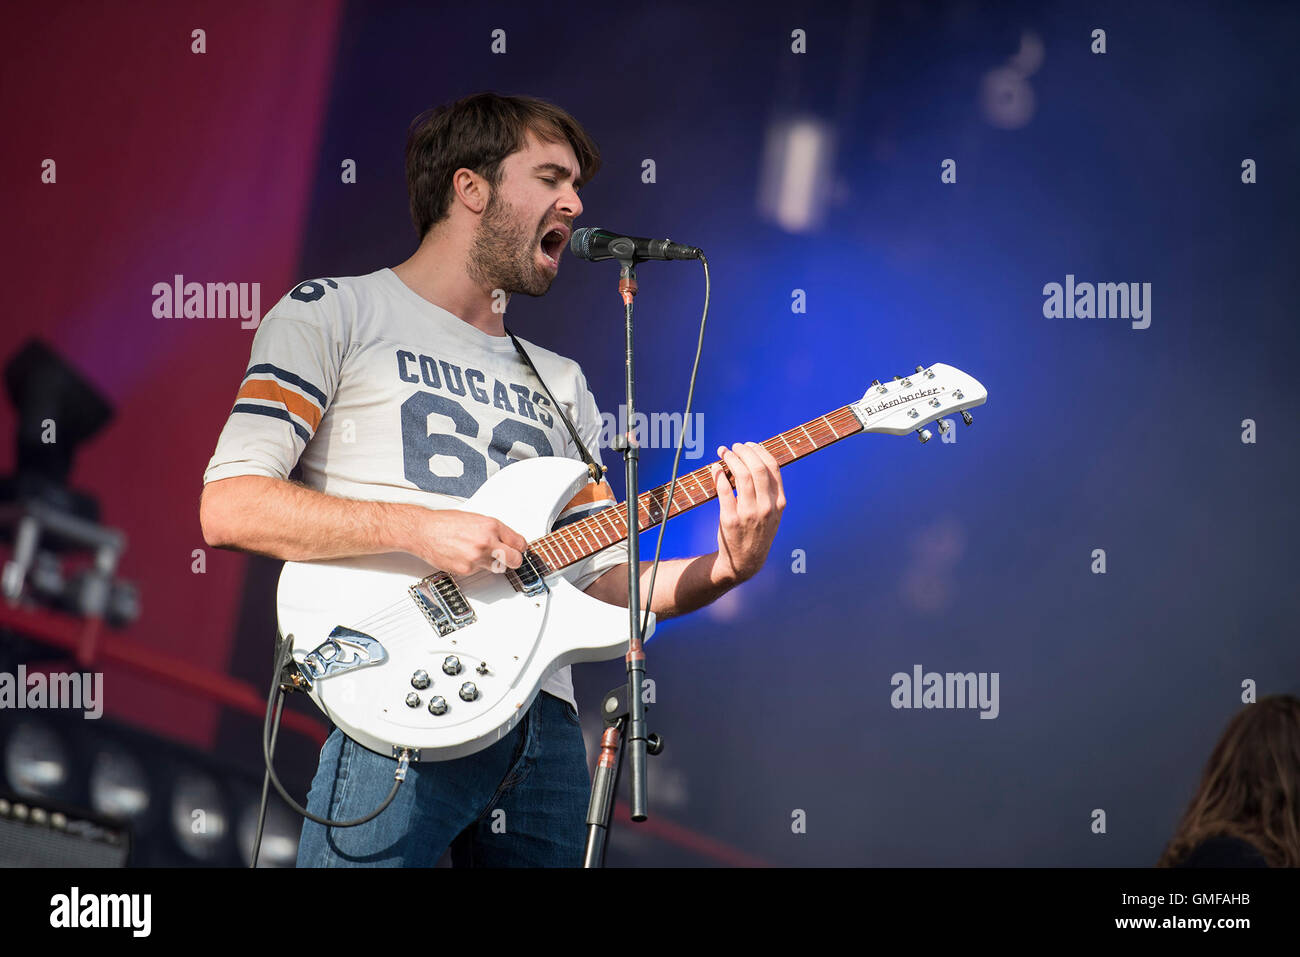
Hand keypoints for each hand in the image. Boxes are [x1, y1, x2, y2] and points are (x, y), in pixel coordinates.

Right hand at [399, 507, 527, 576]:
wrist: (423, 531)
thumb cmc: (445, 523)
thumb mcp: (475, 518)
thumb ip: (493, 530)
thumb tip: (507, 540)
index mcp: (491, 526)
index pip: (519, 543)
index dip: (519, 547)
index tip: (518, 548)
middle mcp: (486, 542)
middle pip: (515, 560)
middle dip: (514, 560)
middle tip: (509, 557)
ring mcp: (476, 557)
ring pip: (498, 568)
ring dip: (493, 562)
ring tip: (479, 553)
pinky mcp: (467, 569)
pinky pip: (480, 571)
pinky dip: (475, 566)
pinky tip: (465, 556)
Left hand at [710, 441, 785, 584]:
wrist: (745, 561)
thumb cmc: (758, 531)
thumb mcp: (773, 513)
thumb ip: (770, 490)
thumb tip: (755, 458)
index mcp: (780, 502)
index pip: (773, 467)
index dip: (759, 451)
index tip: (748, 445)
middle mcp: (767, 507)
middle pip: (757, 468)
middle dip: (743, 451)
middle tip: (733, 446)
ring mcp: (749, 514)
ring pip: (741, 476)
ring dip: (730, 459)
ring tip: (723, 453)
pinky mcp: (730, 520)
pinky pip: (724, 490)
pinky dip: (718, 474)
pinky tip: (715, 468)